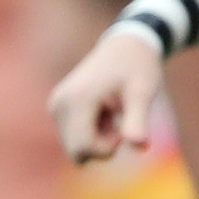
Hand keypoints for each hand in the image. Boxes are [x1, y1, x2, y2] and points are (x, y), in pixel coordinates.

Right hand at [49, 26, 166, 163]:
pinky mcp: (57, 108)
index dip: (108, 148)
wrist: (125, 46)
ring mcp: (56, 106)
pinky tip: (103, 112)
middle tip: (119, 121)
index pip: (83, 148)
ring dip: (98, 138)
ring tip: (111, 113)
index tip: (125, 129)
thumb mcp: (143, 93)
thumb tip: (141, 147)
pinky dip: (92, 132)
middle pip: (77, 152)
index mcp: (77, 99)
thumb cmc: (137, 67)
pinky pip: (74, 137)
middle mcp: (59, 104)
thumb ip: (138, 120)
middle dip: (102, 146)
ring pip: (75, 147)